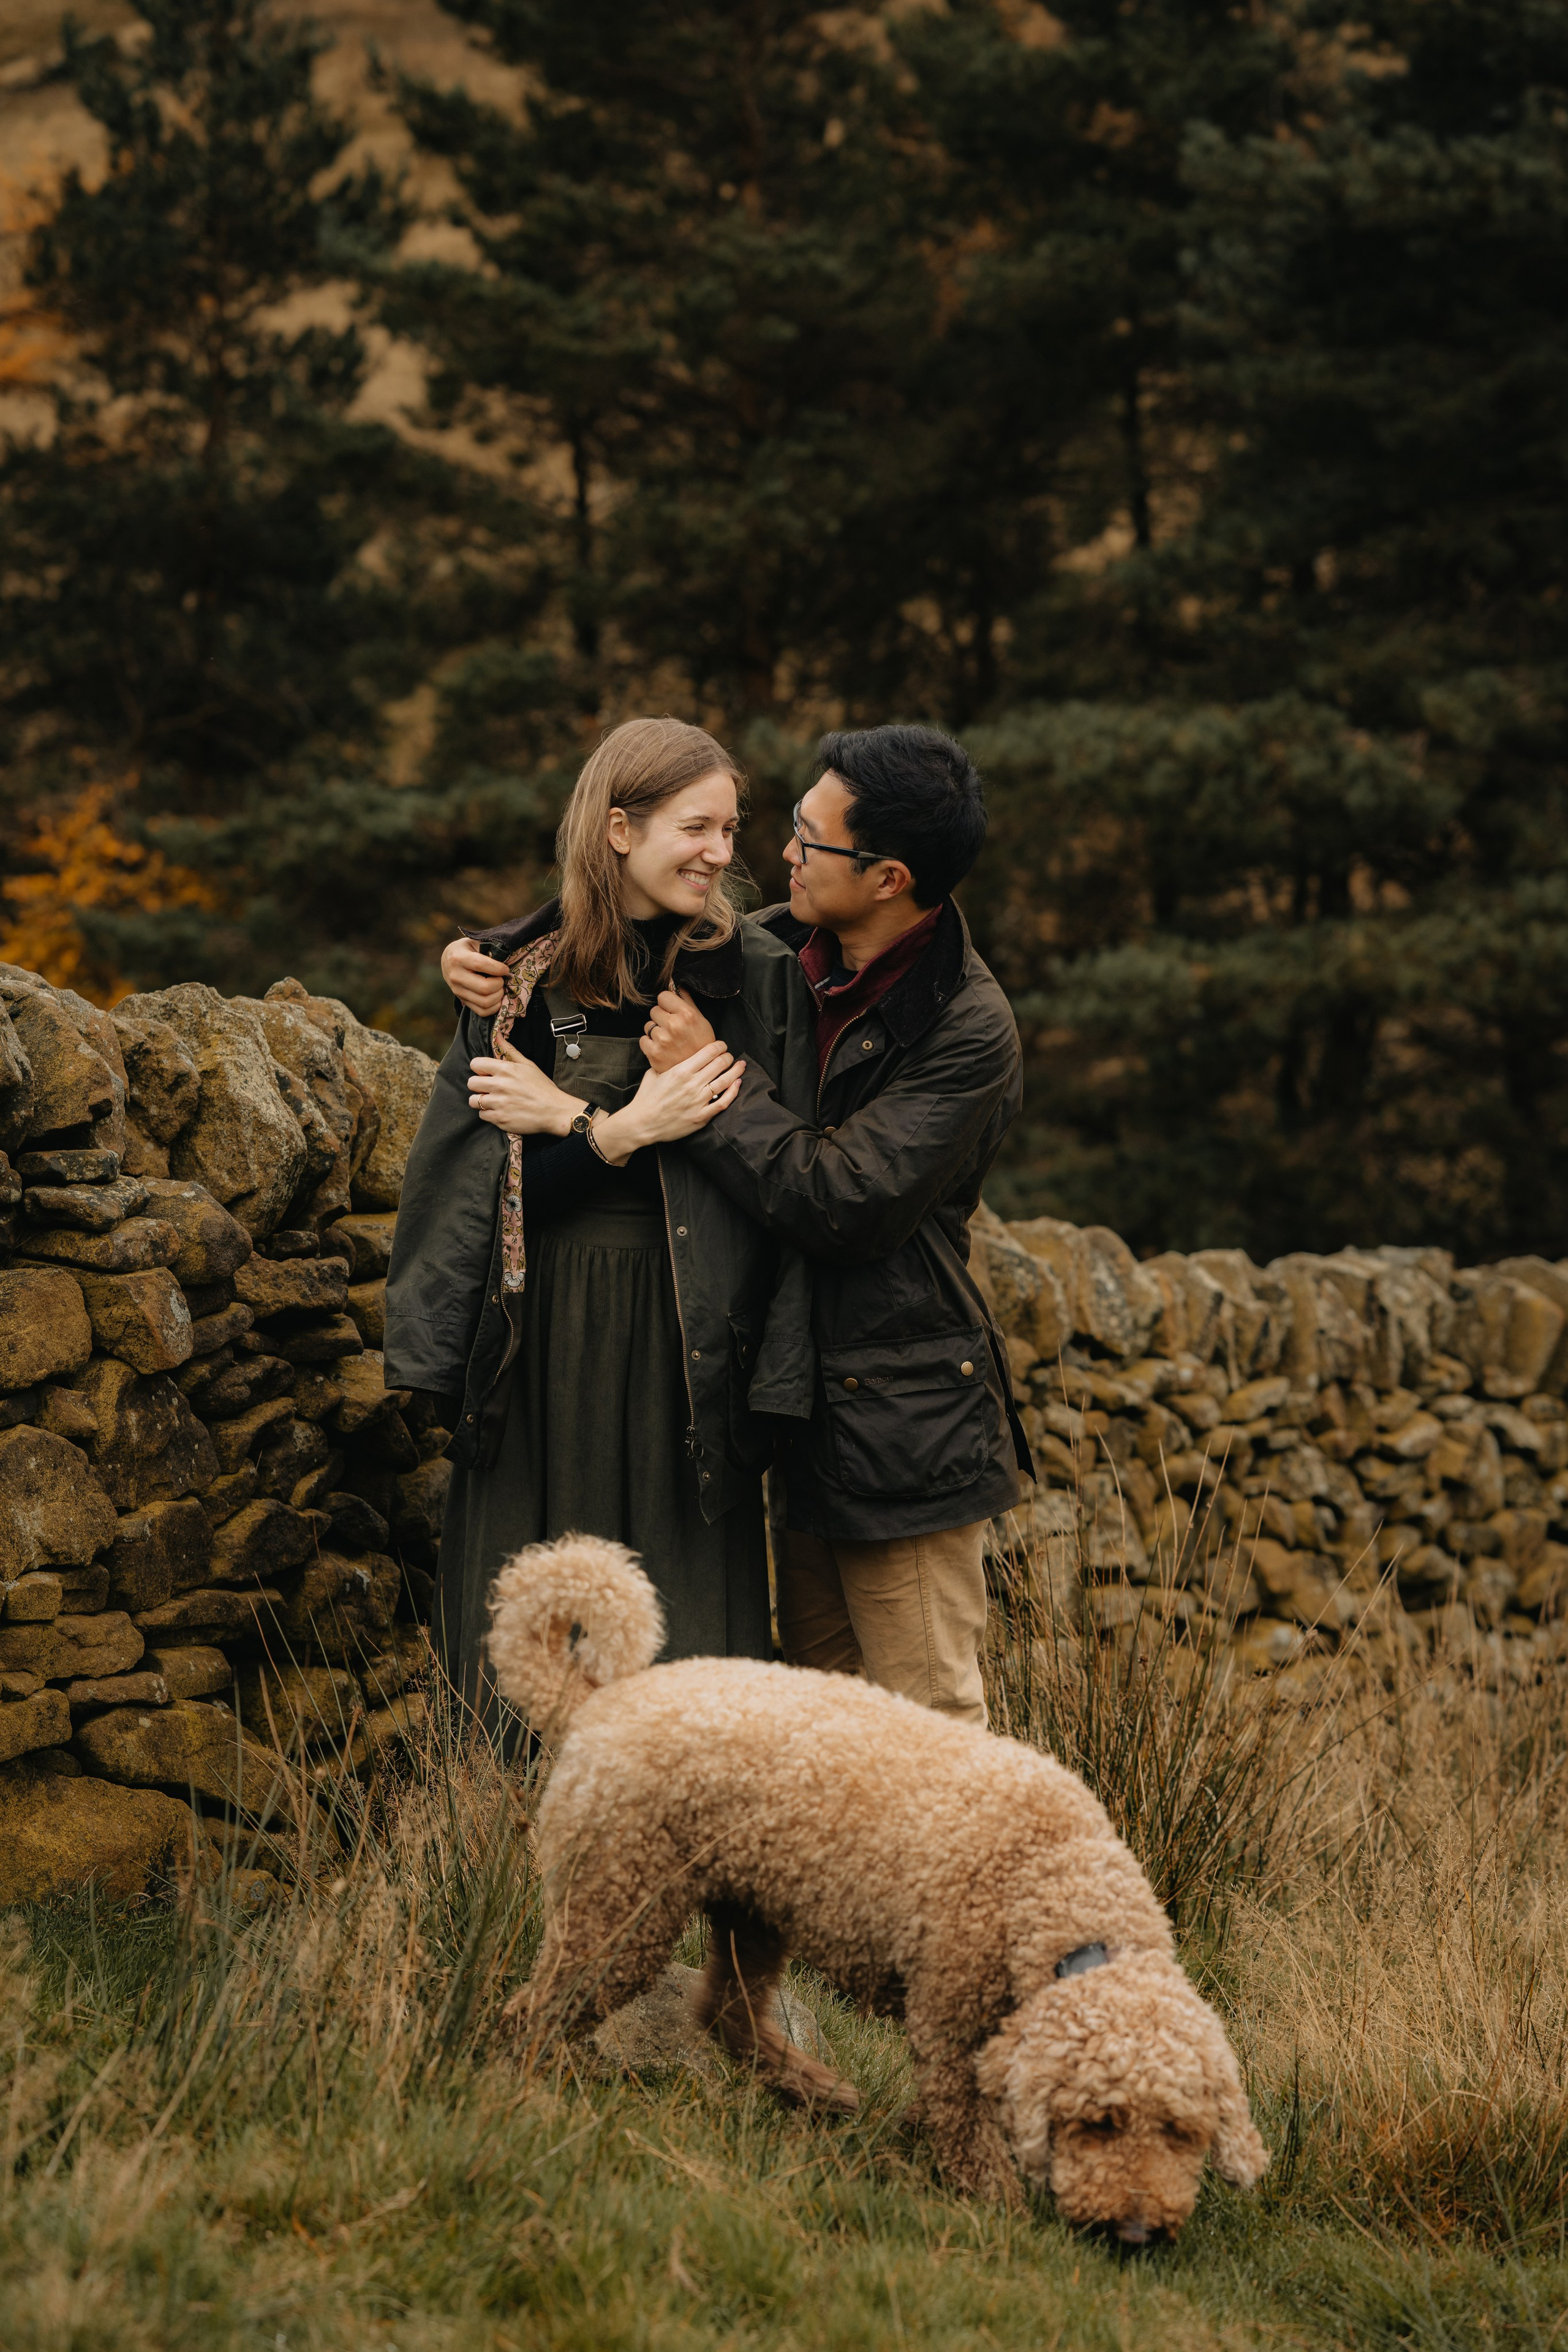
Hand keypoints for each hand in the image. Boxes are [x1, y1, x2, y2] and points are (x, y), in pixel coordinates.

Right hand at [443, 937, 507, 1015]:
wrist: (448, 960)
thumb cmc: (467, 949)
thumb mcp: (475, 942)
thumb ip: (488, 948)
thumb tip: (505, 960)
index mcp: (458, 958)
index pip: (481, 965)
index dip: (498, 968)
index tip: (505, 968)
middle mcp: (456, 976)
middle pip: (484, 988)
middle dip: (499, 984)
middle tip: (501, 978)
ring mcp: (458, 991)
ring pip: (485, 1002)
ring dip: (498, 996)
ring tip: (499, 987)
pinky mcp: (462, 1000)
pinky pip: (482, 1011)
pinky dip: (494, 1007)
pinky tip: (497, 996)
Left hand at [467, 1037, 585, 1135]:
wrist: (554, 1111)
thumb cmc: (542, 1087)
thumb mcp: (528, 1065)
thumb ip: (510, 1051)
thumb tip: (498, 1035)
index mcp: (506, 1070)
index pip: (475, 1064)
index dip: (479, 1068)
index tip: (486, 1073)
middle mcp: (500, 1086)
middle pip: (471, 1083)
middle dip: (478, 1085)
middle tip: (488, 1088)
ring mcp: (499, 1103)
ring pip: (473, 1100)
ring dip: (481, 1101)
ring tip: (492, 1101)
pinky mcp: (500, 1119)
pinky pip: (482, 1115)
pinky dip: (488, 1114)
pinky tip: (499, 1111)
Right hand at [595, 1041, 745, 1162]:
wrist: (642, 1123)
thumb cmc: (646, 1098)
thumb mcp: (654, 1073)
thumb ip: (667, 1063)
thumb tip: (674, 1055)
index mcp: (681, 1070)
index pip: (709, 1052)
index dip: (720, 1046)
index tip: (722, 1045)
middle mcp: (692, 1084)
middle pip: (720, 1063)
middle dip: (728, 1057)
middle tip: (730, 1056)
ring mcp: (698, 1101)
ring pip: (725, 1081)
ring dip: (736, 1071)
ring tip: (741, 1066)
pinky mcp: (701, 1116)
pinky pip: (723, 1102)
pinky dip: (733, 1092)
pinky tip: (738, 1084)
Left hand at [640, 985, 716, 1073]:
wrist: (701, 1071)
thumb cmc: (702, 1044)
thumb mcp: (701, 1021)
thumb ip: (687, 1001)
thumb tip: (676, 984)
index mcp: (686, 1014)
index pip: (663, 996)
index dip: (667, 1003)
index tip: (671, 1010)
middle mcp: (673, 1025)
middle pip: (654, 1010)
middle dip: (661, 1017)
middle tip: (672, 1029)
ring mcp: (662, 1039)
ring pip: (648, 1025)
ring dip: (655, 1031)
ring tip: (668, 1040)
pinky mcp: (653, 1053)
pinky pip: (643, 1039)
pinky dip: (650, 1044)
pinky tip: (662, 1048)